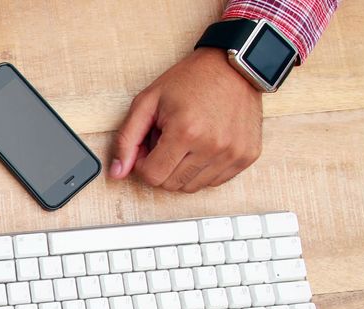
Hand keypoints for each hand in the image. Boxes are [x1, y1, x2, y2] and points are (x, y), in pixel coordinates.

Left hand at [109, 48, 262, 192]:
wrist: (233, 66)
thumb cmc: (189, 80)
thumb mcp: (147, 102)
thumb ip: (127, 139)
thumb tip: (117, 173)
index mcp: (186, 132)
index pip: (152, 176)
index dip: (143, 163)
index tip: (149, 145)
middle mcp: (212, 147)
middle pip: (171, 185)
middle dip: (162, 166)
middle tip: (167, 140)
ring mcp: (233, 154)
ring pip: (192, 187)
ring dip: (182, 170)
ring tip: (186, 141)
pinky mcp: (247, 156)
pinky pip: (214, 182)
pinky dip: (203, 169)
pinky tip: (203, 146)